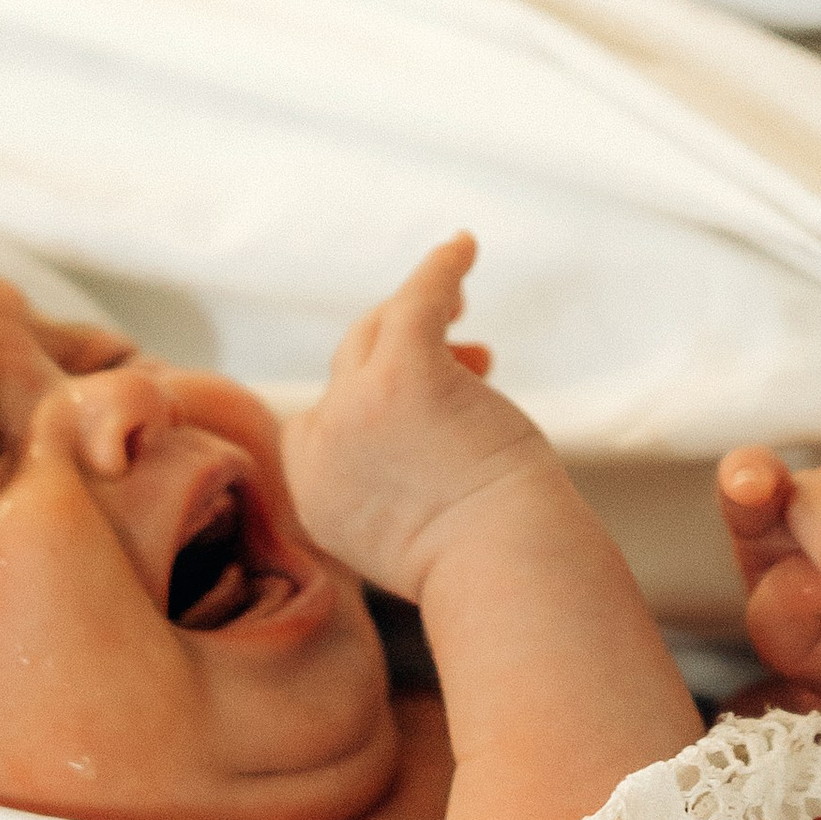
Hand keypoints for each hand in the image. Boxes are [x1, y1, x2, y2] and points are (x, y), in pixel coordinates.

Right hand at [281, 235, 554, 604]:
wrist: (509, 571)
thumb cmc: (483, 561)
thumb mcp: (405, 529)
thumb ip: (388, 481)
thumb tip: (419, 429)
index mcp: (311, 489)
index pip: (318, 416)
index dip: (368, 400)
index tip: (423, 418)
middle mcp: (320, 445)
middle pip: (348, 362)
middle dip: (402, 357)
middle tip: (471, 365)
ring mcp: (356, 406)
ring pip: (377, 328)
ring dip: (421, 314)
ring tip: (465, 317)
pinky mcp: (404, 374)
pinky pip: (417, 299)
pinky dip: (441, 270)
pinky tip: (464, 248)